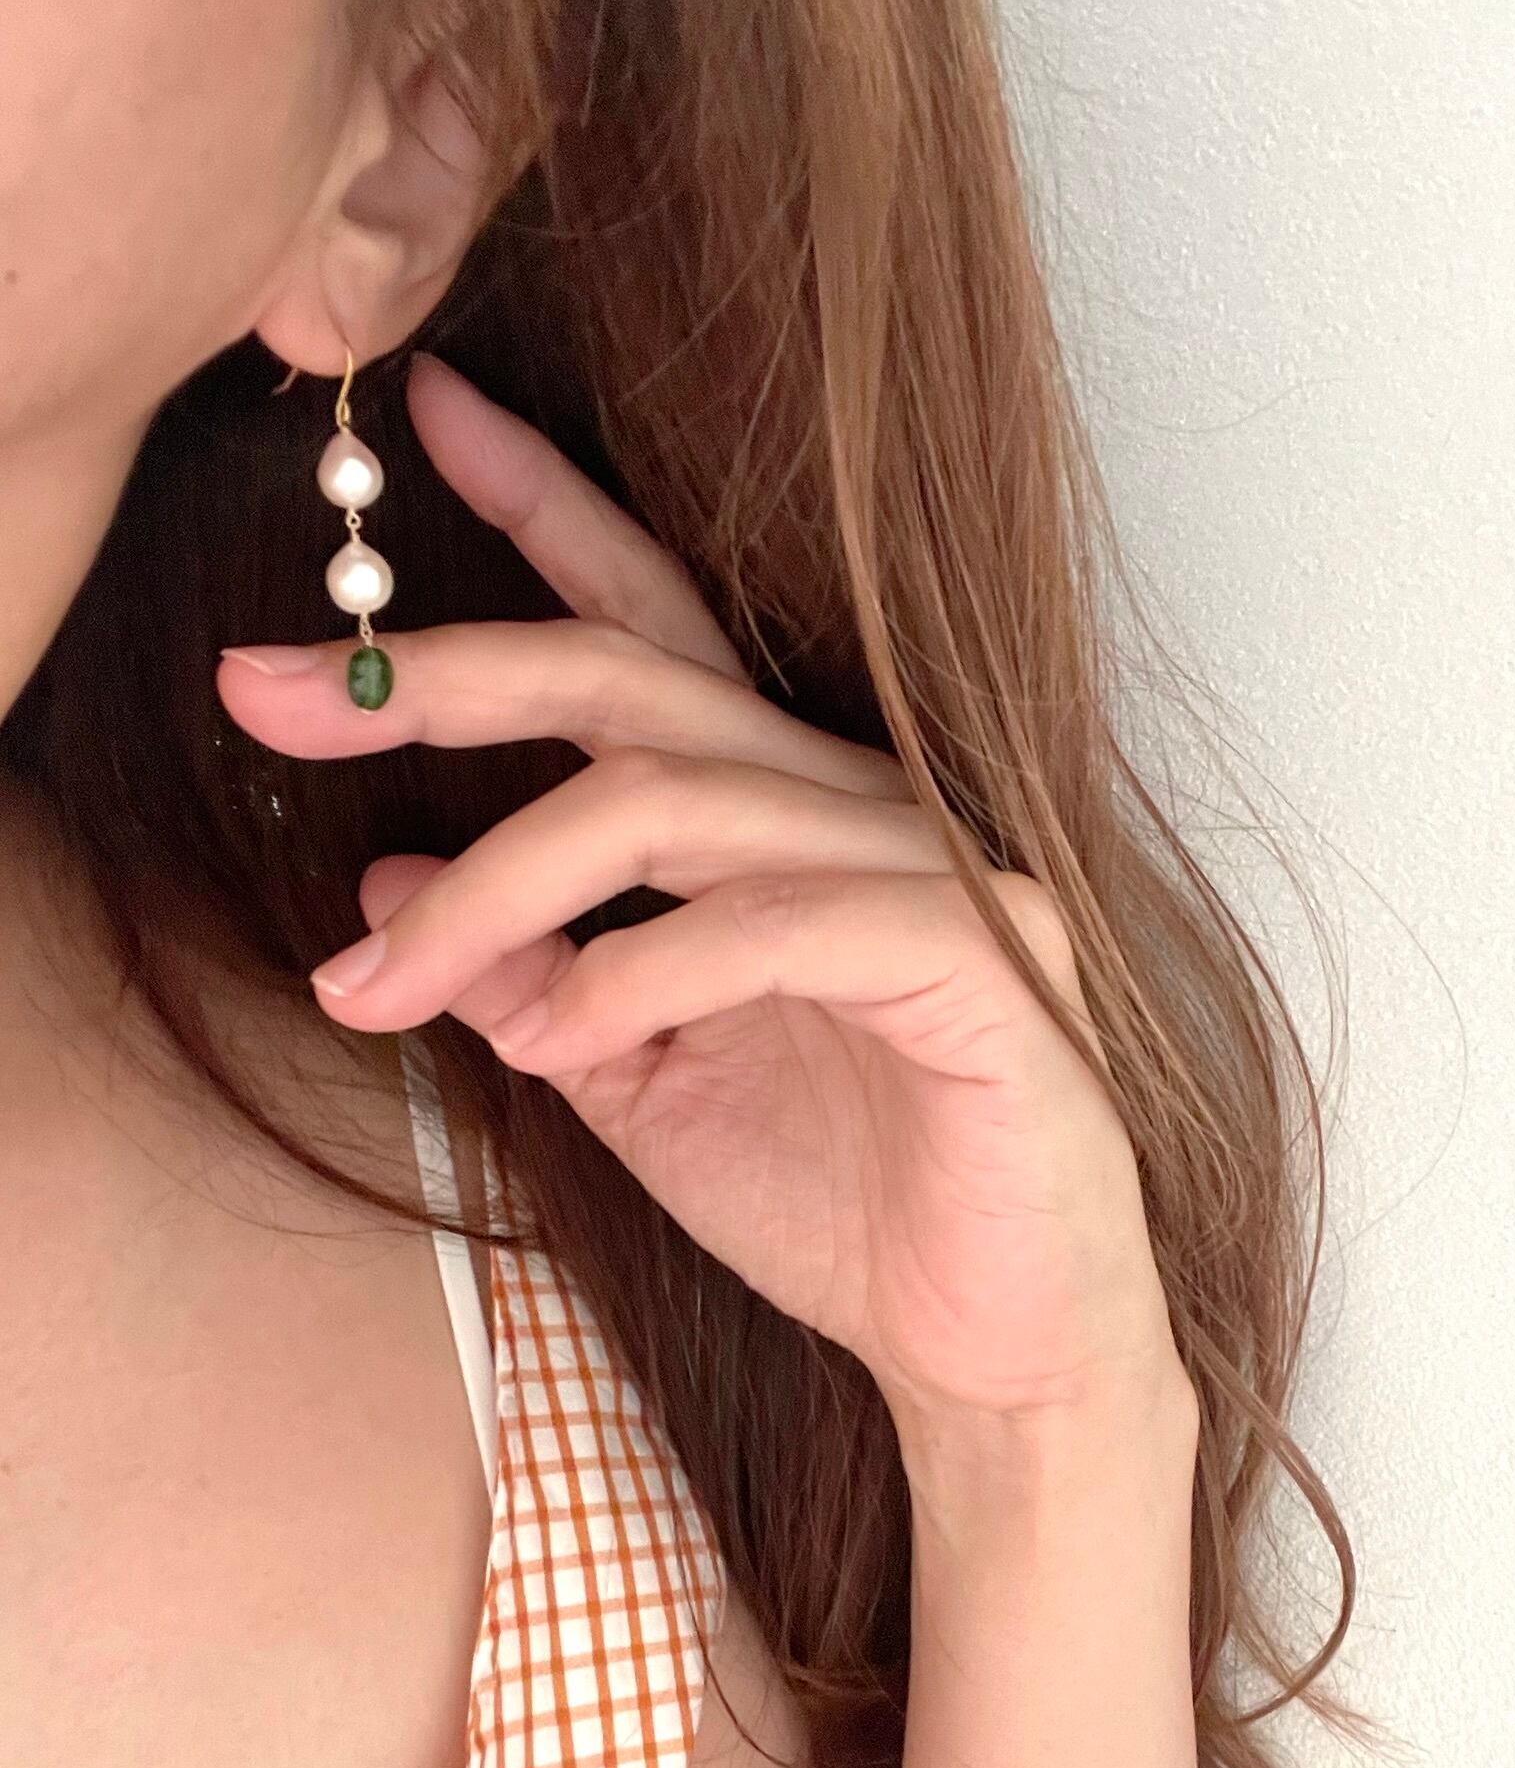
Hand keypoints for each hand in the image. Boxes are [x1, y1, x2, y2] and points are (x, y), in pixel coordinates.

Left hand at [217, 354, 1185, 1429]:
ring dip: (502, 892)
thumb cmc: (841, 1205)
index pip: (658, 636)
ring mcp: (932, 875)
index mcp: (784, 823)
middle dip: (442, 678)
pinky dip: (639, 972)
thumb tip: (381, 884)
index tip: (427, 420)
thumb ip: (525, 973)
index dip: (550, 515)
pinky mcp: (980, 963)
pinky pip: (779, 920)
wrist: (991, 1347)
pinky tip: (558, 1039)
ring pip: (677, 802)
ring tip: (387, 989)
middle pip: (638, 683)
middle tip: (270, 696)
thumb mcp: (632, 1082)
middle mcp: (858, 812)